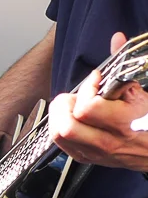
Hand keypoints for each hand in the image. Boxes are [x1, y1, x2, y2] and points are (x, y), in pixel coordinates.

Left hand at [49, 32, 147, 170]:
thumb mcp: (144, 92)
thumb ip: (126, 66)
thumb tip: (117, 39)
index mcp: (124, 124)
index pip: (88, 108)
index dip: (87, 88)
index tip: (96, 79)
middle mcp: (108, 142)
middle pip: (66, 126)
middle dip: (65, 105)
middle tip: (75, 96)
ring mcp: (96, 153)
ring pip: (59, 135)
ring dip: (59, 116)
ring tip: (71, 106)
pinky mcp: (88, 159)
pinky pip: (61, 144)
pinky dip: (60, 128)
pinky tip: (71, 118)